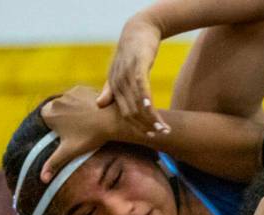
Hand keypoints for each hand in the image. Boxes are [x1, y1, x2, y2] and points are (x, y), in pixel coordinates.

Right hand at [40, 86, 119, 181]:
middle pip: (57, 112)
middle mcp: (56, 100)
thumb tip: (42, 180)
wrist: (111, 120)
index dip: (57, 130)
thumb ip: (53, 163)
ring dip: (75, 112)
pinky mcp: (82, 88)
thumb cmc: (90, 137)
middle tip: (81, 130)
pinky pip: (80, 98)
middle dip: (66, 121)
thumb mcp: (69, 152)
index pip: (47, 121)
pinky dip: (84, 104)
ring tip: (88, 123)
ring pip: (68, 105)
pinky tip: (94, 113)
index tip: (70, 135)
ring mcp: (69, 92)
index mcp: (48, 114)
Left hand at [96, 15, 168, 136]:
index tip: (150, 137)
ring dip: (151, 118)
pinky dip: (146, 100)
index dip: (137, 128)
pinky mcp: (138, 65)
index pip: (125, 115)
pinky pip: (141, 86)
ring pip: (138, 103)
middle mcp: (118, 83)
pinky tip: (154, 110)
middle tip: (160, 135)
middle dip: (145, 127)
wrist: (139, 29)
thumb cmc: (130, 53)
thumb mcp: (117, 72)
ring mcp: (127, 74)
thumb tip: (99, 105)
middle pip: (131, 112)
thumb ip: (109, 90)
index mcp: (114, 88)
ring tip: (164, 129)